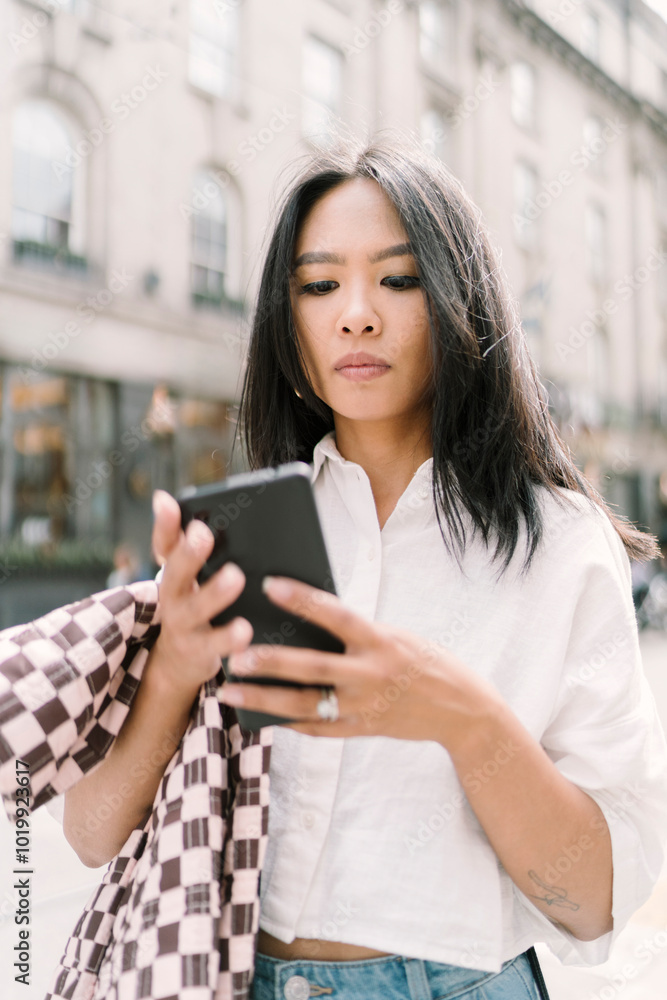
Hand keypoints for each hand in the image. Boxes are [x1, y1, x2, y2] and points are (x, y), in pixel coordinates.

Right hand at [147, 490, 252, 698]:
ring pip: (195, 610)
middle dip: (188, 554)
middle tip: (203, 534)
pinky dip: (229, 640)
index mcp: (175, 573)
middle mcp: (173, 597)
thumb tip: (171, 499)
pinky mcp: (200, 652)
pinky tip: (247, 632)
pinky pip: (214, 646)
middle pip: (174, 575)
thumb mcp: (188, 577)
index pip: (164, 544)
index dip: (164, 524)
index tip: (167, 501)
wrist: (178, 661)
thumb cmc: (191, 605)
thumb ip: (187, 544)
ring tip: (235, 576)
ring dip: (213, 594)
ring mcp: (184, 626)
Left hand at [219, 576, 500, 746]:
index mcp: (382, 642)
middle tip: (233, 655)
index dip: (303, 598)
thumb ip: (355, 634)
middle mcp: (372, 675)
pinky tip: (258, 714)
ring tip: (228, 690)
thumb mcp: (395, 637)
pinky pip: (317, 728)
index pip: (336, 615)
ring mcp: (365, 707)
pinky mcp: (361, 730)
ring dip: (263, 699)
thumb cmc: (423, 661)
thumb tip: (302, 622)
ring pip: (304, 706)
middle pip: (311, 668)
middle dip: (269, 662)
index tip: (269, 584)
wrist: (463, 710)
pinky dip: (286, 722)